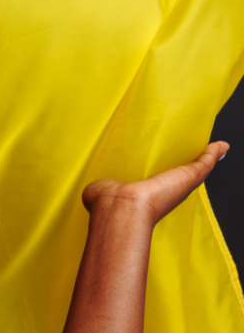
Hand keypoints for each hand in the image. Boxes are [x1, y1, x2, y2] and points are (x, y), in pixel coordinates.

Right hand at [82, 141, 228, 225]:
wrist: (123, 206)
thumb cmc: (157, 197)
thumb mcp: (190, 177)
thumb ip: (205, 162)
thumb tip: (223, 146)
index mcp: (168, 186)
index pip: (176, 167)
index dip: (179, 152)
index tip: (180, 134)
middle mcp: (148, 184)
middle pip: (153, 163)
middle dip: (155, 147)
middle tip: (157, 126)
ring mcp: (127, 181)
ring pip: (132, 161)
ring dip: (132, 149)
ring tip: (134, 129)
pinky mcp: (109, 177)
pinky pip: (113, 162)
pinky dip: (113, 153)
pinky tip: (113, 141)